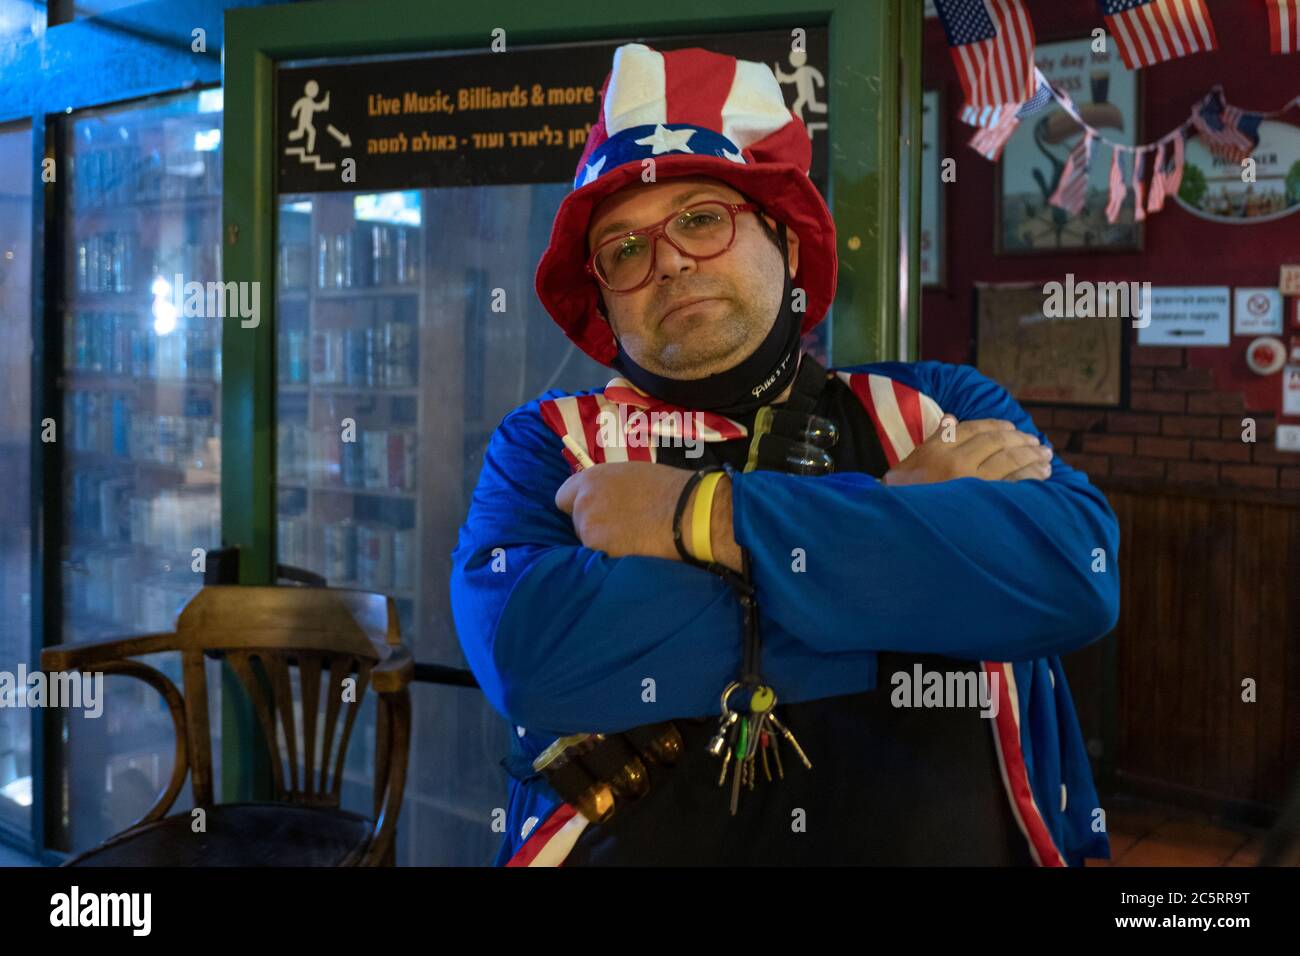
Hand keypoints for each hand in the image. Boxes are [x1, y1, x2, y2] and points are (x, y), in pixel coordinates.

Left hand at [555, 461, 691, 560]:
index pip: (562, 498)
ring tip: (631, 539)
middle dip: (594, 525)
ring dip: (604, 542)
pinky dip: (613, 556)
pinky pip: (601, 558)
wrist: (688, 513)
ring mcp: (590, 529)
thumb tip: (603, 498)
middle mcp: (583, 503)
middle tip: (621, 526)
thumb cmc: (667, 488)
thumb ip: (607, 486)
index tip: (593, 511)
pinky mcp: (601, 552)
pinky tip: (633, 550)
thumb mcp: (630, 474)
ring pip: (589, 541)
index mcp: (590, 479)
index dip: (577, 506)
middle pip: (577, 522)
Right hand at [883, 416, 1052, 486]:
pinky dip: (1032, 475)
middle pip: (996, 442)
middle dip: (1021, 439)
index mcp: (937, 449)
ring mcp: (971, 482)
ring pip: (1010, 460)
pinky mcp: (984, 502)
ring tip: (1046, 456)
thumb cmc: (905, 496)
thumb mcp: (911, 463)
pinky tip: (1042, 474)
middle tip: (1037, 443)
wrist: (902, 527)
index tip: (1013, 428)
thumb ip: (935, 439)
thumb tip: (951, 418)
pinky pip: (1015, 483)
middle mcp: (955, 461)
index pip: (974, 428)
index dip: (997, 426)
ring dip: (1032, 455)